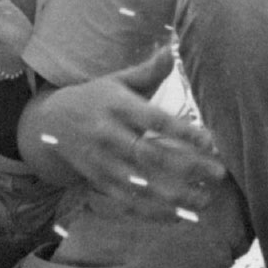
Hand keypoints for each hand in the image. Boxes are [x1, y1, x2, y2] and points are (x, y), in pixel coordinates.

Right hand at [20, 77, 224, 223]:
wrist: (48, 124)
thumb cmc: (95, 98)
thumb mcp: (117, 81)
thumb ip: (148, 71)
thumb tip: (172, 49)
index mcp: (117, 106)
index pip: (155, 120)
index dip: (183, 132)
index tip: (211, 142)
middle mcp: (108, 135)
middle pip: (151, 155)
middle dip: (187, 168)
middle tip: (219, 175)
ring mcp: (101, 161)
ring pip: (140, 183)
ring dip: (174, 197)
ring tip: (204, 202)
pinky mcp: (97, 180)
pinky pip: (125, 200)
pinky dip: (150, 212)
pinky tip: (176, 217)